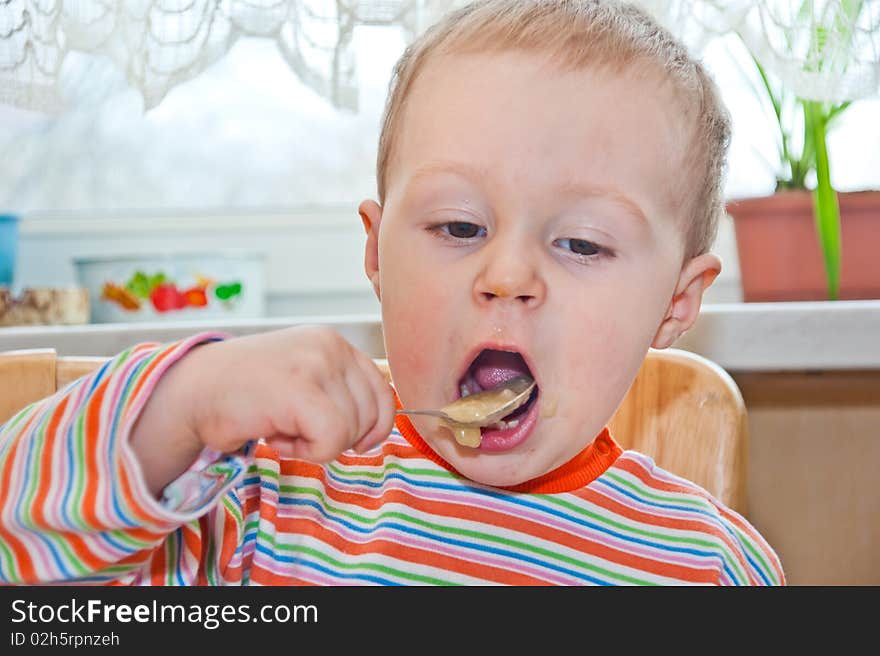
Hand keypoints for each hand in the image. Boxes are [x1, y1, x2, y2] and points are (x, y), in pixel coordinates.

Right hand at [131, 326, 395, 494]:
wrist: (191, 391)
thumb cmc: (246, 394)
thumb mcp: (303, 378)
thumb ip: (339, 390)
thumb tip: (376, 426)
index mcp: (334, 342)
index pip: (383, 391)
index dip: (374, 426)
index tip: (351, 441)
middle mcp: (329, 346)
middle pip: (372, 414)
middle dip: (340, 437)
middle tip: (297, 429)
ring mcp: (315, 364)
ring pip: (350, 431)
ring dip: (316, 444)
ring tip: (280, 428)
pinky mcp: (299, 389)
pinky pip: (330, 440)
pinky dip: (307, 452)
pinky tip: (276, 438)